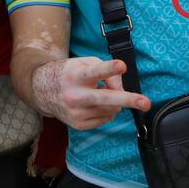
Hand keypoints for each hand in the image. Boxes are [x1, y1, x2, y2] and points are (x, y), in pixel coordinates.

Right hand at [32, 57, 150, 128]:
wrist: (42, 91)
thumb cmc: (69, 73)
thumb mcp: (84, 62)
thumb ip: (105, 70)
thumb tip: (121, 88)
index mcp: (76, 75)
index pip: (95, 72)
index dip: (109, 69)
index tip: (122, 66)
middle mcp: (75, 95)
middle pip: (106, 98)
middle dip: (128, 100)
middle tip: (146, 103)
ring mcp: (76, 112)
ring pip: (111, 109)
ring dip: (114, 102)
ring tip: (99, 93)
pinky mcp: (78, 124)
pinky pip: (106, 118)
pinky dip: (106, 111)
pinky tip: (94, 104)